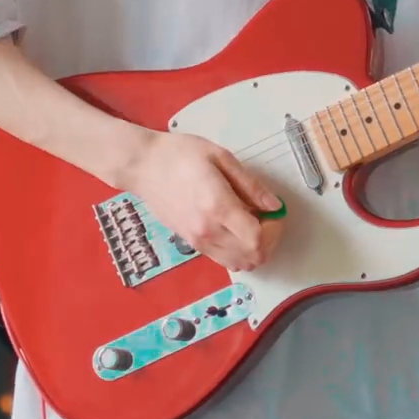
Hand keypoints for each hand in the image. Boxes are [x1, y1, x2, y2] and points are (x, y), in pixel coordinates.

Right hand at [119, 131, 287, 272]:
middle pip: (252, 256)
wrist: (143, 166)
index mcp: (218, 207)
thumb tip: (275, 206)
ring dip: (254, 249)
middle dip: (268, 240)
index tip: (274, 212)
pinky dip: (238, 251)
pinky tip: (236, 230)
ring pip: (239, 263)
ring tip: (252, 224)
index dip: (275, 229)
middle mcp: (208, 231)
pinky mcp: (192, 243)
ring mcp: (198, 241)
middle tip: (266, 218)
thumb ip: (250, 184)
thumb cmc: (181, 155)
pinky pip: (224, 260)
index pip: (257, 238)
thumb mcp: (220, 158)